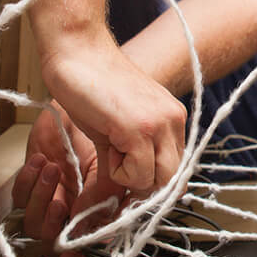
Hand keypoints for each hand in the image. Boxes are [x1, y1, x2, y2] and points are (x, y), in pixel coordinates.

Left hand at [12, 101, 123, 256]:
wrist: (85, 86)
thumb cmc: (109, 114)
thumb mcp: (115, 152)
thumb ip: (111, 188)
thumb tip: (103, 222)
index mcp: (104, 199)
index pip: (95, 236)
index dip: (87, 247)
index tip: (81, 249)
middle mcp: (78, 201)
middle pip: (60, 237)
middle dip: (57, 223)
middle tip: (62, 204)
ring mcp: (55, 191)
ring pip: (37, 223)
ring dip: (43, 198)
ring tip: (55, 170)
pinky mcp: (31, 179)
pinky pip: (21, 198)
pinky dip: (28, 182)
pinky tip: (41, 161)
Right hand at [41, 35, 187, 193]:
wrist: (78, 52)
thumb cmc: (92, 86)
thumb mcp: (118, 130)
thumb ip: (129, 161)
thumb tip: (122, 204)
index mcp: (172, 118)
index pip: (178, 171)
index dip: (152, 185)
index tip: (128, 185)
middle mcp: (173, 120)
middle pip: (172, 182)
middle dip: (142, 186)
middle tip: (116, 165)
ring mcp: (159, 124)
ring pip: (157, 182)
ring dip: (128, 177)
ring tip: (111, 147)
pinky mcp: (139, 128)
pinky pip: (137, 173)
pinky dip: (117, 170)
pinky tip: (107, 141)